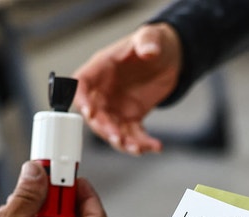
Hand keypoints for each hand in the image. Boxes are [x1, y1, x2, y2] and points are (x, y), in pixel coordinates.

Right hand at [74, 23, 181, 154]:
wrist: (168, 58)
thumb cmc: (152, 44)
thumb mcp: (151, 37)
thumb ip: (148, 41)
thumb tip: (149, 50)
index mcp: (102, 68)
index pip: (82, 84)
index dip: (81, 98)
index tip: (88, 112)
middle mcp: (105, 91)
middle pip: (96, 114)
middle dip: (105, 128)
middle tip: (118, 137)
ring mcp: (117, 106)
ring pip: (113, 130)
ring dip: (123, 142)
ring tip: (138, 148)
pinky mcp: (131, 117)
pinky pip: (133, 134)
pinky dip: (143, 143)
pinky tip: (155, 146)